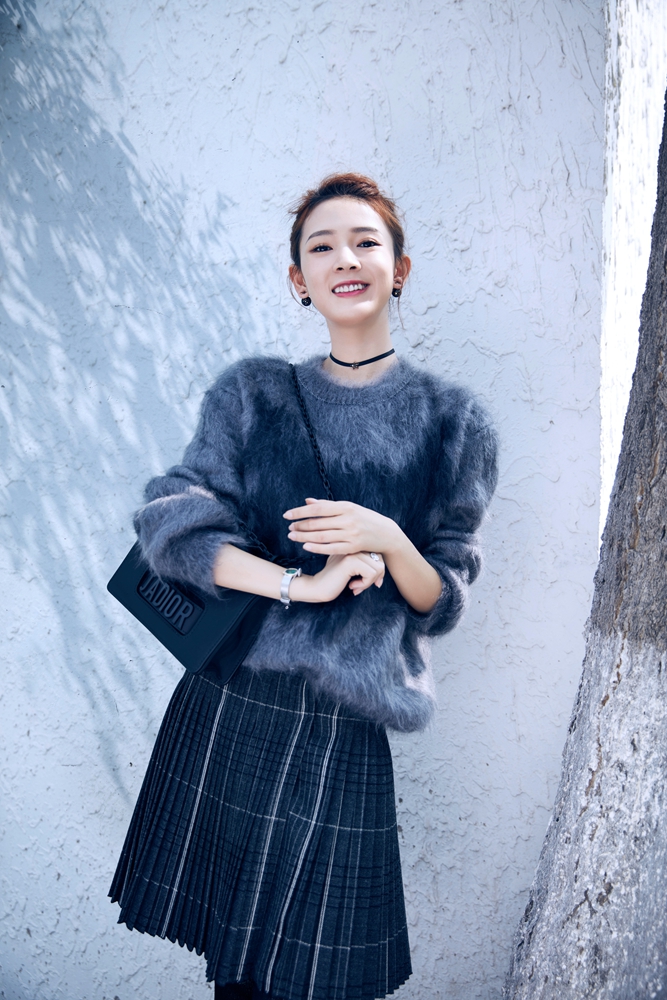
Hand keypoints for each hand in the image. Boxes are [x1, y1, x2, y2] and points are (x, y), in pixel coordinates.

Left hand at [284, 498, 401, 555]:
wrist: (387, 534)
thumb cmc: (365, 519)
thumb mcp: (349, 508)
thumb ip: (327, 506)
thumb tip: (307, 501)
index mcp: (345, 506)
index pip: (318, 508)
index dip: (300, 512)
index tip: (287, 515)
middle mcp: (348, 519)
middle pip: (318, 523)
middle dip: (300, 526)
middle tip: (289, 528)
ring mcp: (351, 533)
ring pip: (322, 536)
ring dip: (304, 537)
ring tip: (292, 537)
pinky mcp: (354, 546)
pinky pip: (332, 548)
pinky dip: (317, 548)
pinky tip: (306, 547)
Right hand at [291, 551, 384, 602]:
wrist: (317, 587)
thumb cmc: (334, 579)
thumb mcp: (350, 568)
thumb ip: (363, 563)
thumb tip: (382, 568)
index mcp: (354, 544)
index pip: (378, 554)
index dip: (378, 570)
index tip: (370, 582)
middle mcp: (354, 544)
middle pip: (381, 560)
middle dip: (376, 577)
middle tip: (362, 586)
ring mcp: (352, 552)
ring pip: (378, 568)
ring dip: (369, 582)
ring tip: (356, 586)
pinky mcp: (350, 561)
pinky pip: (371, 574)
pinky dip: (365, 584)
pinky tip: (352, 586)